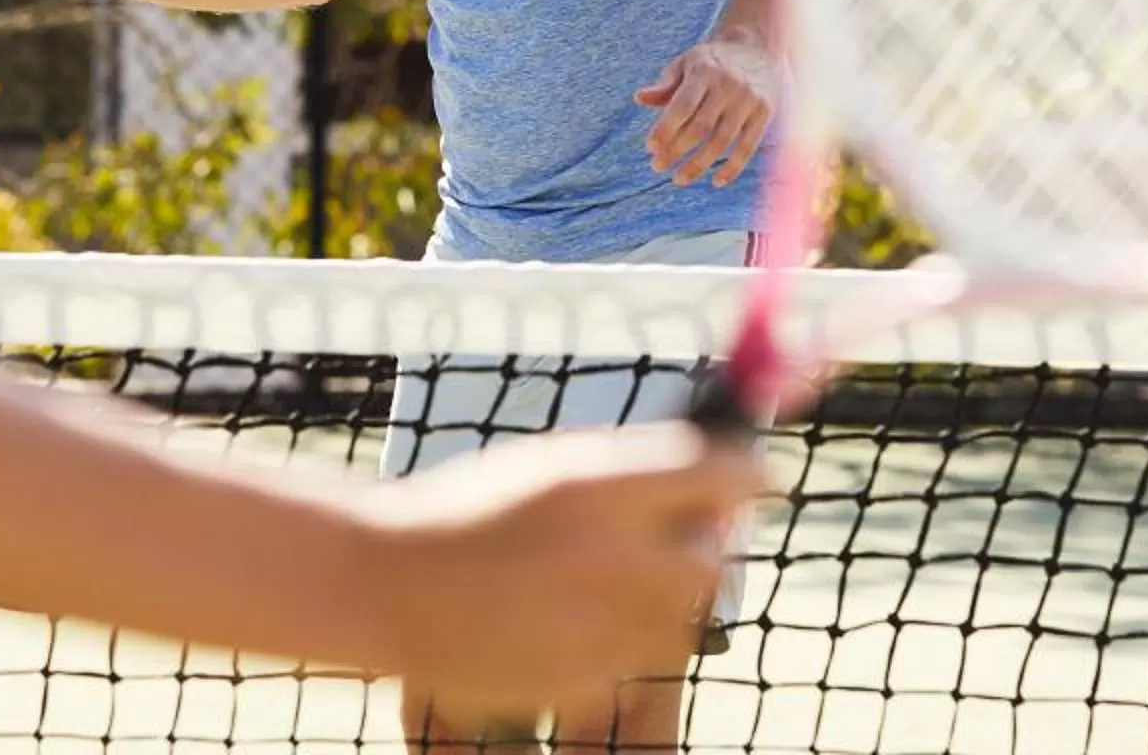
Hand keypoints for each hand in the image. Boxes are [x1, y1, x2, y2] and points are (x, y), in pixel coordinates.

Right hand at [362, 423, 756, 727]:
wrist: (390, 585)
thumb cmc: (469, 511)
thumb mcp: (554, 469)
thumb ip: (637, 477)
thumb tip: (718, 487)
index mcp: (599, 484)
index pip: (720, 475)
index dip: (748, 476)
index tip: (757, 480)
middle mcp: (611, 554)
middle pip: (711, 559)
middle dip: (697, 546)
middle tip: (667, 535)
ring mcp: (601, 624)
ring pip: (682, 617)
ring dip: (662, 596)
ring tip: (600, 578)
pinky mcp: (587, 678)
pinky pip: (636, 658)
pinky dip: (620, 639)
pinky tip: (564, 616)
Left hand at [633, 32, 778, 186]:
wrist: (757, 45)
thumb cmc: (712, 59)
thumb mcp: (687, 63)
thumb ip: (665, 84)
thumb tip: (639, 98)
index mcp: (704, 71)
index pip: (682, 106)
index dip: (665, 130)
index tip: (650, 149)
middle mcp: (728, 86)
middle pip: (700, 128)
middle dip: (676, 151)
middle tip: (657, 167)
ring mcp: (748, 100)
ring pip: (722, 141)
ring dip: (699, 165)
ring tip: (679, 179)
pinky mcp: (765, 112)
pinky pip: (748, 146)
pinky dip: (732, 167)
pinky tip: (716, 181)